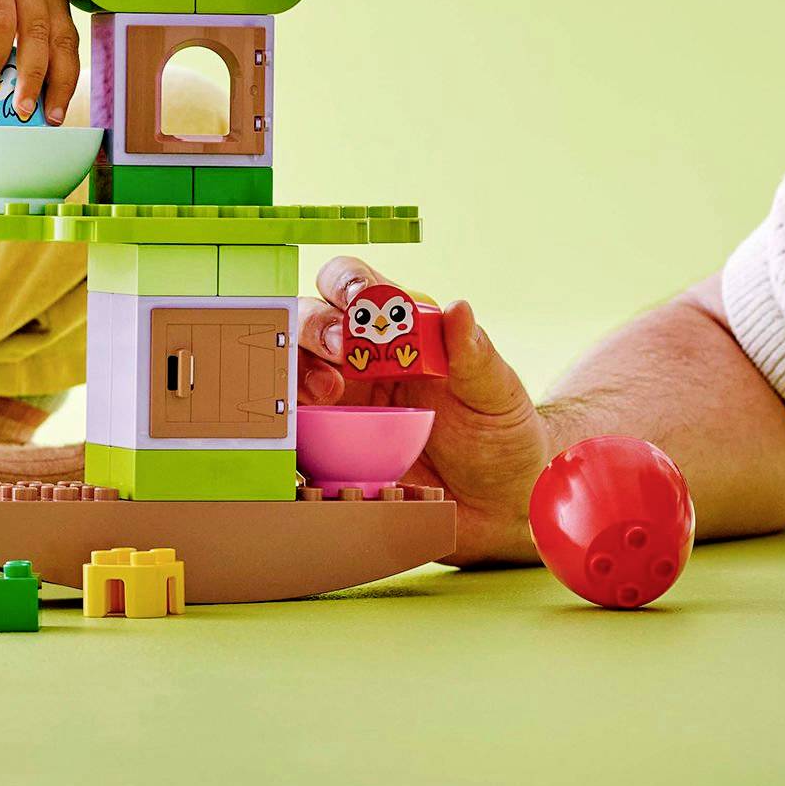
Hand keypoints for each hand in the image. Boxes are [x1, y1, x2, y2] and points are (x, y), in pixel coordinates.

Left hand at [0, 0, 80, 120]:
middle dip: (32, 78)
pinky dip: (66, 76)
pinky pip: (71, 44)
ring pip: (64, 40)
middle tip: (24, 112)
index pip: (0, 20)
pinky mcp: (66, 4)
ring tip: (51, 117)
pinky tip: (57, 100)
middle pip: (37, 32)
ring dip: (60, 83)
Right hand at [297, 256, 547, 560]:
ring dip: (295, 372)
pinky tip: (303, 434)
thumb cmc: (499, 434)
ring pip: (289, 371)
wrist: (497, 503)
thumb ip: (476, 354)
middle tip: (339, 352)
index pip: (356, 285)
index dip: (346, 282)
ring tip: (325, 395)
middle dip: (313, 327)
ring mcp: (337, 406)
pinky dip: (285, 428)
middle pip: (308, 321)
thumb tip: (459, 308)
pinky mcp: (327, 452)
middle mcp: (356, 361)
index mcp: (395, 331)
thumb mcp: (496, 394)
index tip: (358, 298)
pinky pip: (291, 434)